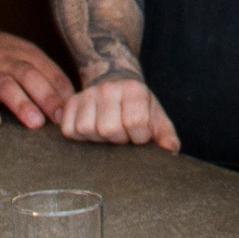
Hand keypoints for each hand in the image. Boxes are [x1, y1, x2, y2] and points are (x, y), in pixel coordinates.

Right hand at [0, 33, 72, 128]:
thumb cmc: (3, 58)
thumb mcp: (27, 57)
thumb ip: (49, 76)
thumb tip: (75, 101)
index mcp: (28, 55)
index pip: (50, 71)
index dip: (62, 91)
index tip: (75, 109)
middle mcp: (9, 63)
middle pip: (30, 77)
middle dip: (46, 97)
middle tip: (59, 118)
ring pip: (6, 87)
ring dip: (21, 104)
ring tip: (35, 122)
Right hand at [58, 74, 181, 152]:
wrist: (117, 85)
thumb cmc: (140, 108)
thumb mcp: (157, 119)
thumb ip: (166, 136)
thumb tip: (170, 152)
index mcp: (135, 90)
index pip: (135, 122)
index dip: (139, 137)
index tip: (139, 135)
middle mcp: (109, 88)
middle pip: (109, 128)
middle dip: (118, 139)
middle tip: (122, 135)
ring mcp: (88, 94)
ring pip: (86, 129)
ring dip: (97, 139)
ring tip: (107, 134)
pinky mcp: (71, 102)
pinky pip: (69, 129)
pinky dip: (79, 137)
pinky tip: (92, 132)